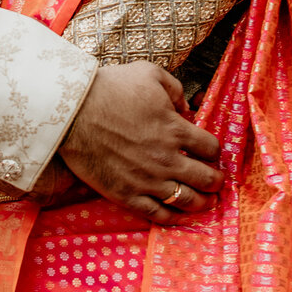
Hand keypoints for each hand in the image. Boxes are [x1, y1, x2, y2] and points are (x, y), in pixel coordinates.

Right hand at [59, 63, 220, 226]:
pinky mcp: (126, 195)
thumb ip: (175, 89)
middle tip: (218, 183)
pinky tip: (176, 215)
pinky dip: (171, 217)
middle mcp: (167, 159)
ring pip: (186, 200)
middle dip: (216, 182)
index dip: (216, 152)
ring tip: (206, 203)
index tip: (213, 153)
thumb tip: (185, 106)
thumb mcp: (150, 74)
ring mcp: (147, 181)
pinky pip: (156, 214)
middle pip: (206, 179)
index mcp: (175, 129)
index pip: (211, 148)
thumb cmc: (111, 89)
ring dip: (201, 203)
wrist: (73, 113)